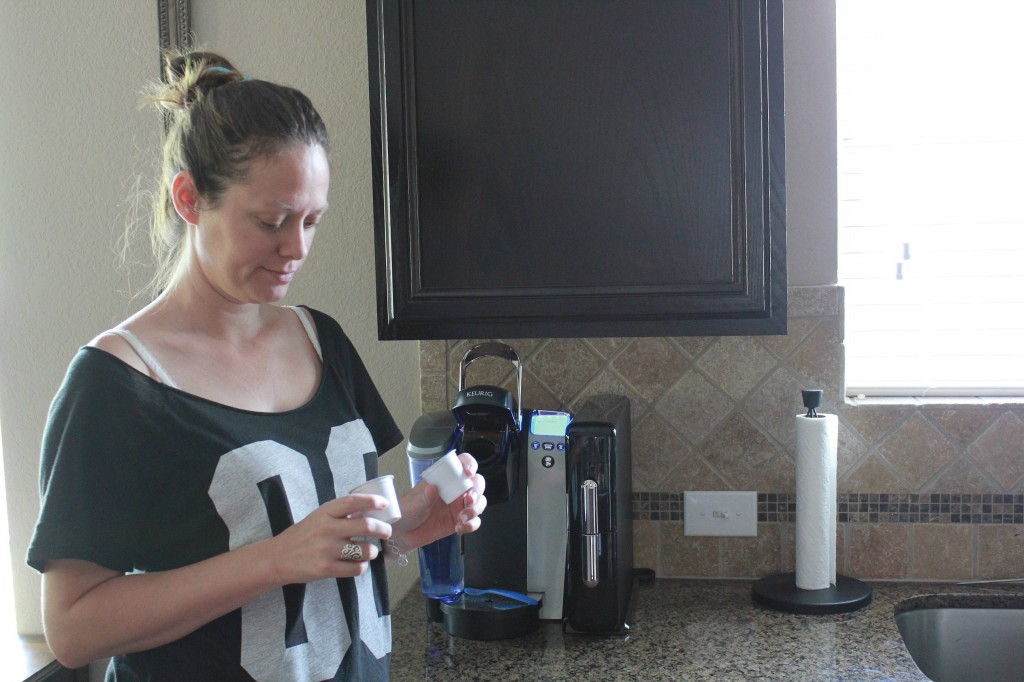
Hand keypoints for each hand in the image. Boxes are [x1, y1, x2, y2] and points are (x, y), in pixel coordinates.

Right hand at [267, 493, 392, 584]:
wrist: (278, 558)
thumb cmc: (302, 535)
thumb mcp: (318, 517)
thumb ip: (340, 515)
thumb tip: (368, 512)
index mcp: (325, 512)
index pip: (353, 502)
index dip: (372, 501)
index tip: (385, 504)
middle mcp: (328, 529)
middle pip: (366, 526)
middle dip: (383, 529)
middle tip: (387, 532)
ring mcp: (327, 550)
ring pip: (365, 550)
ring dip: (373, 551)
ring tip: (370, 551)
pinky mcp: (326, 569)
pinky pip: (356, 568)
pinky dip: (362, 566)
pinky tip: (358, 563)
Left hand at [391, 453, 486, 552]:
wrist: (403, 533)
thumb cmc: (407, 511)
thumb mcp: (413, 503)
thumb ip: (424, 497)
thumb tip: (432, 488)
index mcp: (444, 478)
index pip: (461, 464)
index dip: (469, 464)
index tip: (469, 473)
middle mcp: (455, 490)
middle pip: (477, 483)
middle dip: (477, 490)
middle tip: (469, 500)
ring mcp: (459, 506)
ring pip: (480, 502)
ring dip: (476, 509)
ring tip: (462, 518)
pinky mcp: (461, 521)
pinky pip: (474, 521)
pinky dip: (471, 524)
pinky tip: (459, 528)